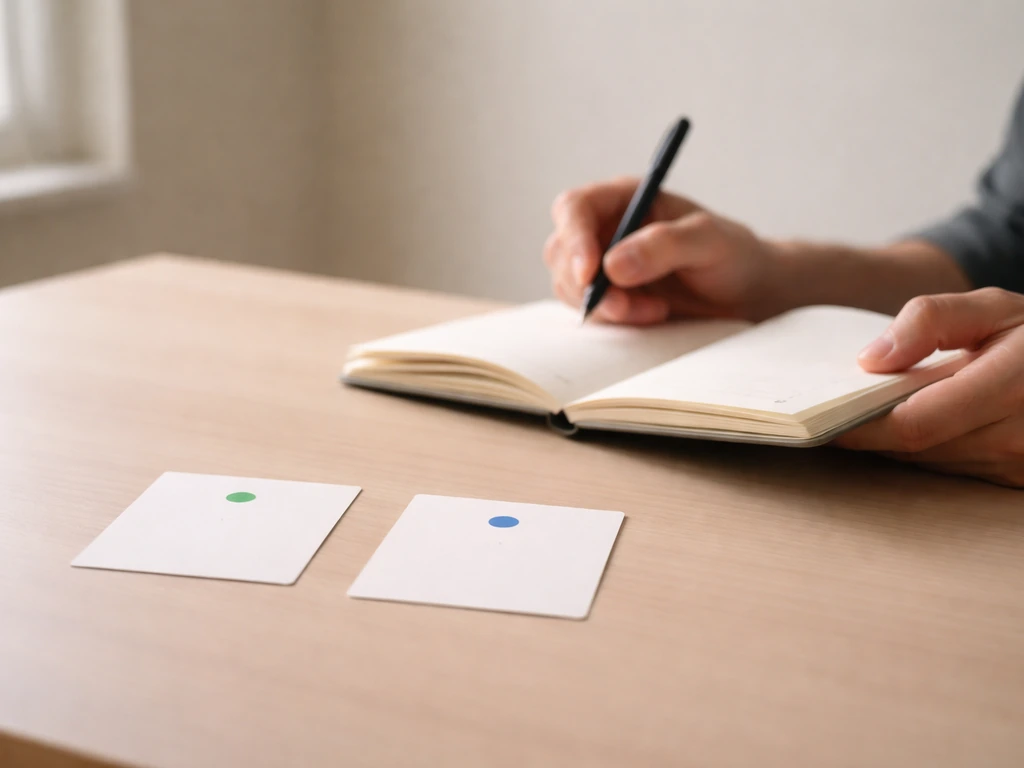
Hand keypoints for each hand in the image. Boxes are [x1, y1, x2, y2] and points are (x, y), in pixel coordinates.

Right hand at [543, 177, 782, 323]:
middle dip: (587, 284)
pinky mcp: (608, 298)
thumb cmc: (733, 256)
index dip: (574, 238)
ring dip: (604, 306)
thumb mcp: (710, 241)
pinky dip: (613, 320)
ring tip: (655, 310)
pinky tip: (652, 316)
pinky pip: (587, 310)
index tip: (591, 273)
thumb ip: (665, 245)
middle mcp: (606, 229)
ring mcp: (602, 265)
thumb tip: (613, 265)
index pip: (575, 208)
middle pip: (561, 251)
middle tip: (626, 307)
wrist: (747, 295)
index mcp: (625, 198)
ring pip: (569, 286)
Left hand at [835, 288, 1023, 487]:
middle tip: (836, 407)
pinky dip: (928, 447)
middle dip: (872, 428)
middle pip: (914, 448)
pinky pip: (952, 469)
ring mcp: (1020, 466)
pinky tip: (918, 419)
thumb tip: (871, 359)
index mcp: (1012, 386)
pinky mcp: (1018, 480)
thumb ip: (931, 321)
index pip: (913, 424)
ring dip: (898, 440)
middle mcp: (1018, 437)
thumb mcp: (992, 307)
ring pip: (929, 462)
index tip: (821, 413)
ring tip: (877, 407)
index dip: (860, 424)